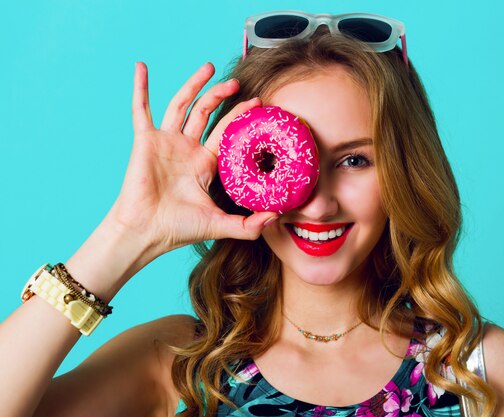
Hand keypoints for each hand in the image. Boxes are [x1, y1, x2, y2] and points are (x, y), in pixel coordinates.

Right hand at [106, 62, 277, 255]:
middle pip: (206, 112)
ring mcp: (165, 142)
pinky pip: (141, 110)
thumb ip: (249, 224)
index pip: (225, 131)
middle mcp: (186, 148)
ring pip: (181, 104)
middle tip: (237, 83)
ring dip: (194, 84)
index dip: (239, 116)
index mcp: (204, 163)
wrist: (146, 232)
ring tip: (210, 67)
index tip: (257, 103)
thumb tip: (277, 216)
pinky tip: (142, 68)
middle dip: (221, 95)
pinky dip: (141, 88)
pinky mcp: (145, 141)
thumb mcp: (220, 224)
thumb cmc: (179, 229)